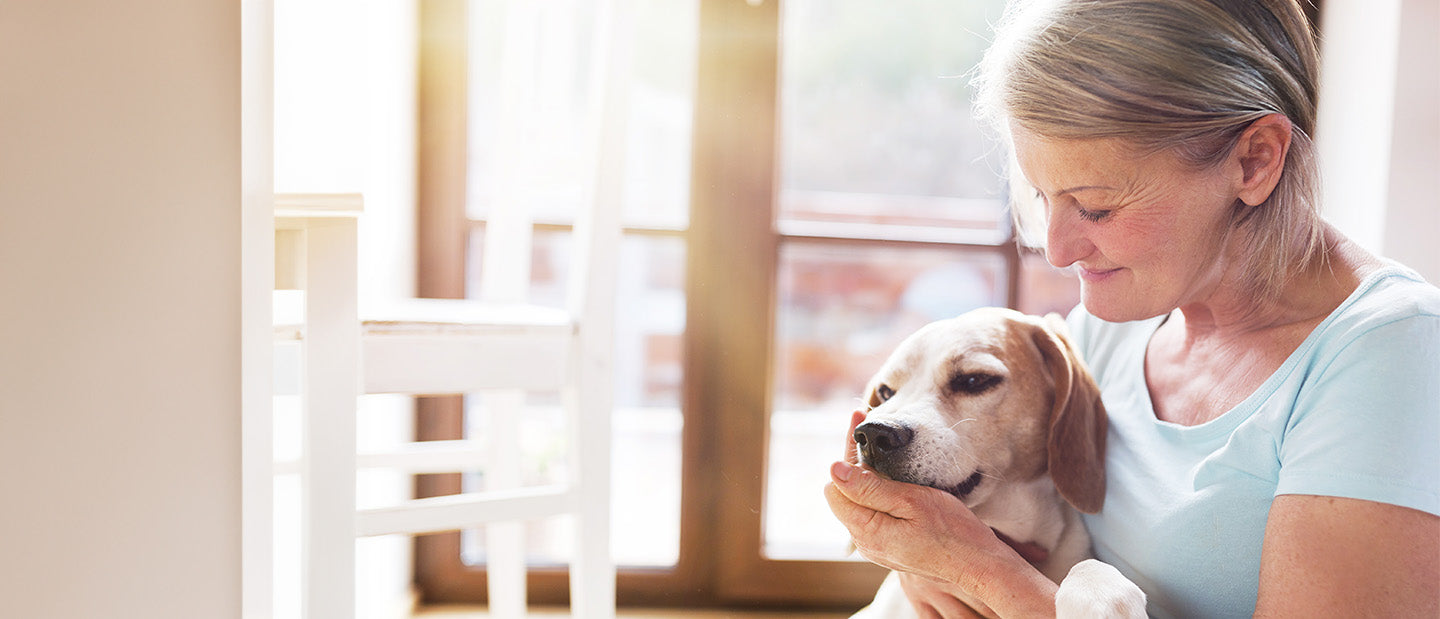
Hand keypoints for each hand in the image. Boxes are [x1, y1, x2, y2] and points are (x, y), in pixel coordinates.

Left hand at [826, 409, 1058, 616]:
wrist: (977, 563)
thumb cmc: (951, 530)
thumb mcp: (911, 500)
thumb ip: (869, 487)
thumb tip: (834, 470)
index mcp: (866, 531)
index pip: (836, 487)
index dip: (846, 454)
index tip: (859, 422)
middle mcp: (865, 542)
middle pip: (844, 493)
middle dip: (853, 460)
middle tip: (864, 421)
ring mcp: (876, 546)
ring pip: (858, 501)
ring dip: (865, 474)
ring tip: (876, 443)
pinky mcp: (889, 544)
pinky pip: (872, 512)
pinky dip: (876, 489)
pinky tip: (889, 473)